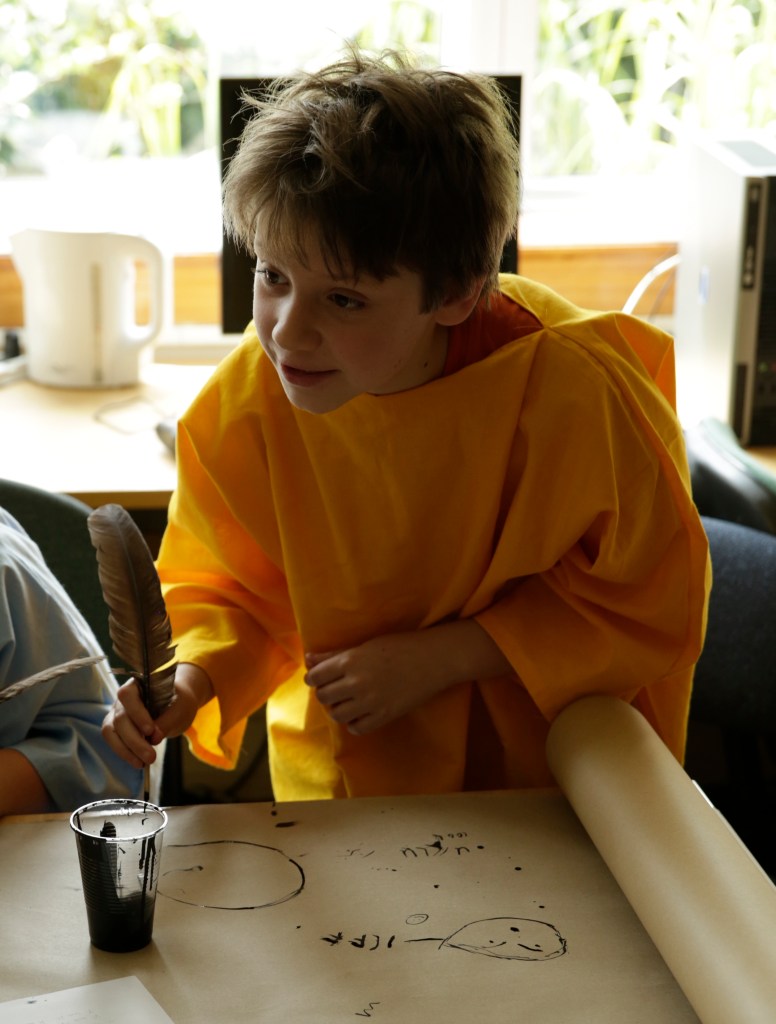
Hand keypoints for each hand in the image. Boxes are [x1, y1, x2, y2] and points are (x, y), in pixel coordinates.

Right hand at [101, 662, 212, 768]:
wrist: (176, 705)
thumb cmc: (178, 701)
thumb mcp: (181, 708)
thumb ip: (168, 720)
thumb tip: (154, 738)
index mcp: (138, 684)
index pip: (128, 695)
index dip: (137, 714)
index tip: (151, 731)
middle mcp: (123, 698)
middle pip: (120, 718)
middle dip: (135, 740)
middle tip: (151, 757)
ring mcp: (117, 713)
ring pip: (111, 731)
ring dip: (126, 750)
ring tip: (144, 763)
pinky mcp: (117, 728)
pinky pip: (113, 740)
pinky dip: (124, 753)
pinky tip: (138, 762)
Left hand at [304, 621, 511, 735]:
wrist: (434, 660)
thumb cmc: (400, 646)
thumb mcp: (365, 646)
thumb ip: (335, 655)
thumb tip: (308, 659)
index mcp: (351, 661)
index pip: (316, 676)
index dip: (313, 678)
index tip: (319, 678)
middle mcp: (357, 683)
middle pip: (323, 696)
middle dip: (325, 693)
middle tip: (335, 688)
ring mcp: (371, 702)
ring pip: (337, 714)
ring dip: (338, 708)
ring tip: (348, 700)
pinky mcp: (384, 716)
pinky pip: (356, 728)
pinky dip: (354, 722)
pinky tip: (361, 712)